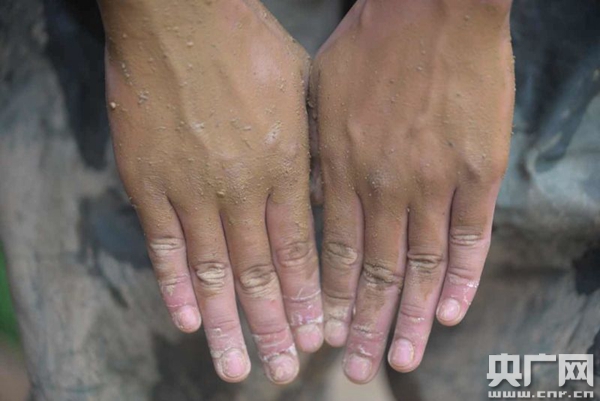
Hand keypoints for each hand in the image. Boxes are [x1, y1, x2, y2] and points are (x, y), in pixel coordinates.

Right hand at [99, 0, 321, 383]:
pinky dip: (177, 286)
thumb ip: (309, 150)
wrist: (181, 14)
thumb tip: (319, 192)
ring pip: (215, 271)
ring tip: (236, 367)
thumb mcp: (301, 93)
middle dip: (273, 326)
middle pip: (260, 273)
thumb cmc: (248, 45)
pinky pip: (164, 245)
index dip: (306, 298)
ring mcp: (192, 188)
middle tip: (284, 370)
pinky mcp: (147, 180)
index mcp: (285, 166)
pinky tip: (188, 320)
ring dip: (226, 324)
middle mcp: (242, 188)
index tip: (315, 336)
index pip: (299, 251)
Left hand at [310, 0, 513, 382]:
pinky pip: (470, 236)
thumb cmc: (369, 46)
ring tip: (402, 357)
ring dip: (411, 316)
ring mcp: (434, 181)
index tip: (326, 333)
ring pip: (420, 265)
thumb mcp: (319, 98)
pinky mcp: (477, 170)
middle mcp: (385, 186)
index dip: (331, 298)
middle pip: (374, 272)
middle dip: (365, 324)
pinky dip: (461, 277)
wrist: (432, 7)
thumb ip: (317, 157)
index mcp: (342, 168)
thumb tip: (314, 204)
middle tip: (357, 368)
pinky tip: (449, 310)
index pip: (334, 253)